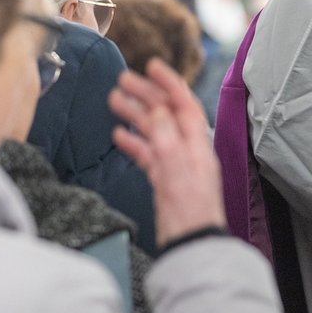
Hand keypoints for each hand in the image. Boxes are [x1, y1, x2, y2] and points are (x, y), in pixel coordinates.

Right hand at [109, 58, 225, 246]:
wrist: (191, 246)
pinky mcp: (165, 180)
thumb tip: (159, 111)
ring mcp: (176, 164)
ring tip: (114, 101)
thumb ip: (167, 139)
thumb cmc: (191, 212)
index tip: (153, 66)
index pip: (185, 105)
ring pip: (155, 132)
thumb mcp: (178, 171)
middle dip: (147, 95)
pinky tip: (118, 135)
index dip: (170, 84)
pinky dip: (134, 143)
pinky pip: (149, 155)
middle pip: (167, 115)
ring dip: (136, 115)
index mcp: (198, 145)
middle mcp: (189, 150)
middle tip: (123, 80)